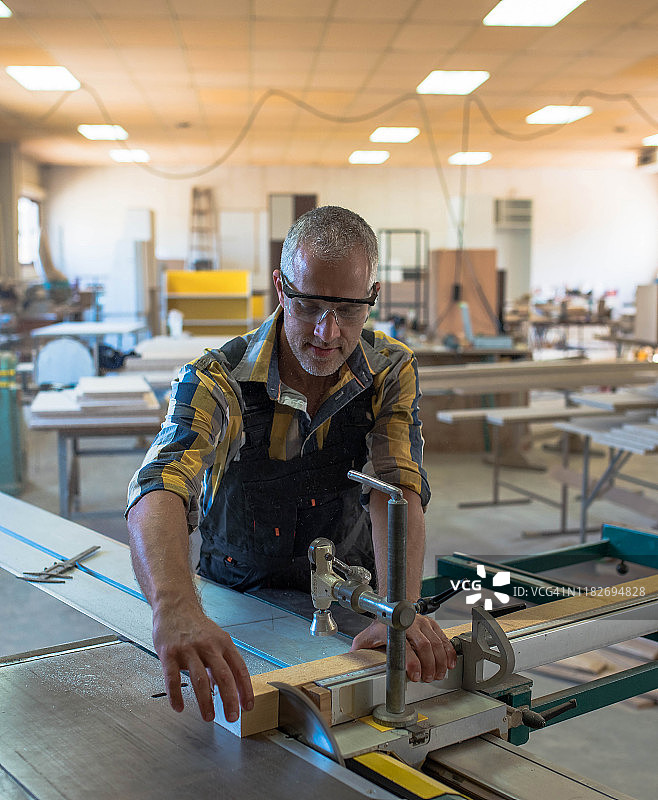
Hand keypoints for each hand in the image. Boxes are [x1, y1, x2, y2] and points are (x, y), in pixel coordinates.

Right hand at [152, 604, 253, 722]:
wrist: (175, 606)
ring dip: (206, 701)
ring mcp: (188, 649)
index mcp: (223, 642)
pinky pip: (173, 678)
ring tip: (209, 717)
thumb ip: (221, 663)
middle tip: (232, 717)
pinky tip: (179, 707)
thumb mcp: (215, 639)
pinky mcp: (169, 653)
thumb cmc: (196, 626)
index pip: (239, 669)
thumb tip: (225, 690)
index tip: (248, 707)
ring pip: (200, 679)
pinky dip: (176, 696)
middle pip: (223, 675)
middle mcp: (208, 645)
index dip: (245, 690)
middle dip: (229, 699)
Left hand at [350, 616, 456, 681]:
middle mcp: (409, 624)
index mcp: (393, 629)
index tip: (415, 675)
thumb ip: (359, 649)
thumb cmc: (382, 626)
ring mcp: (422, 623)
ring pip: (435, 642)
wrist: (394, 606)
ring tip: (438, 674)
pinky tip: (449, 663)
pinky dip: (448, 652)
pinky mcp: (432, 624)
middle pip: (424, 646)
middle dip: (429, 665)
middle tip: (428, 678)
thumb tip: (351, 662)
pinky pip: (443, 638)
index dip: (412, 663)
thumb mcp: (367, 637)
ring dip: (440, 661)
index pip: (405, 648)